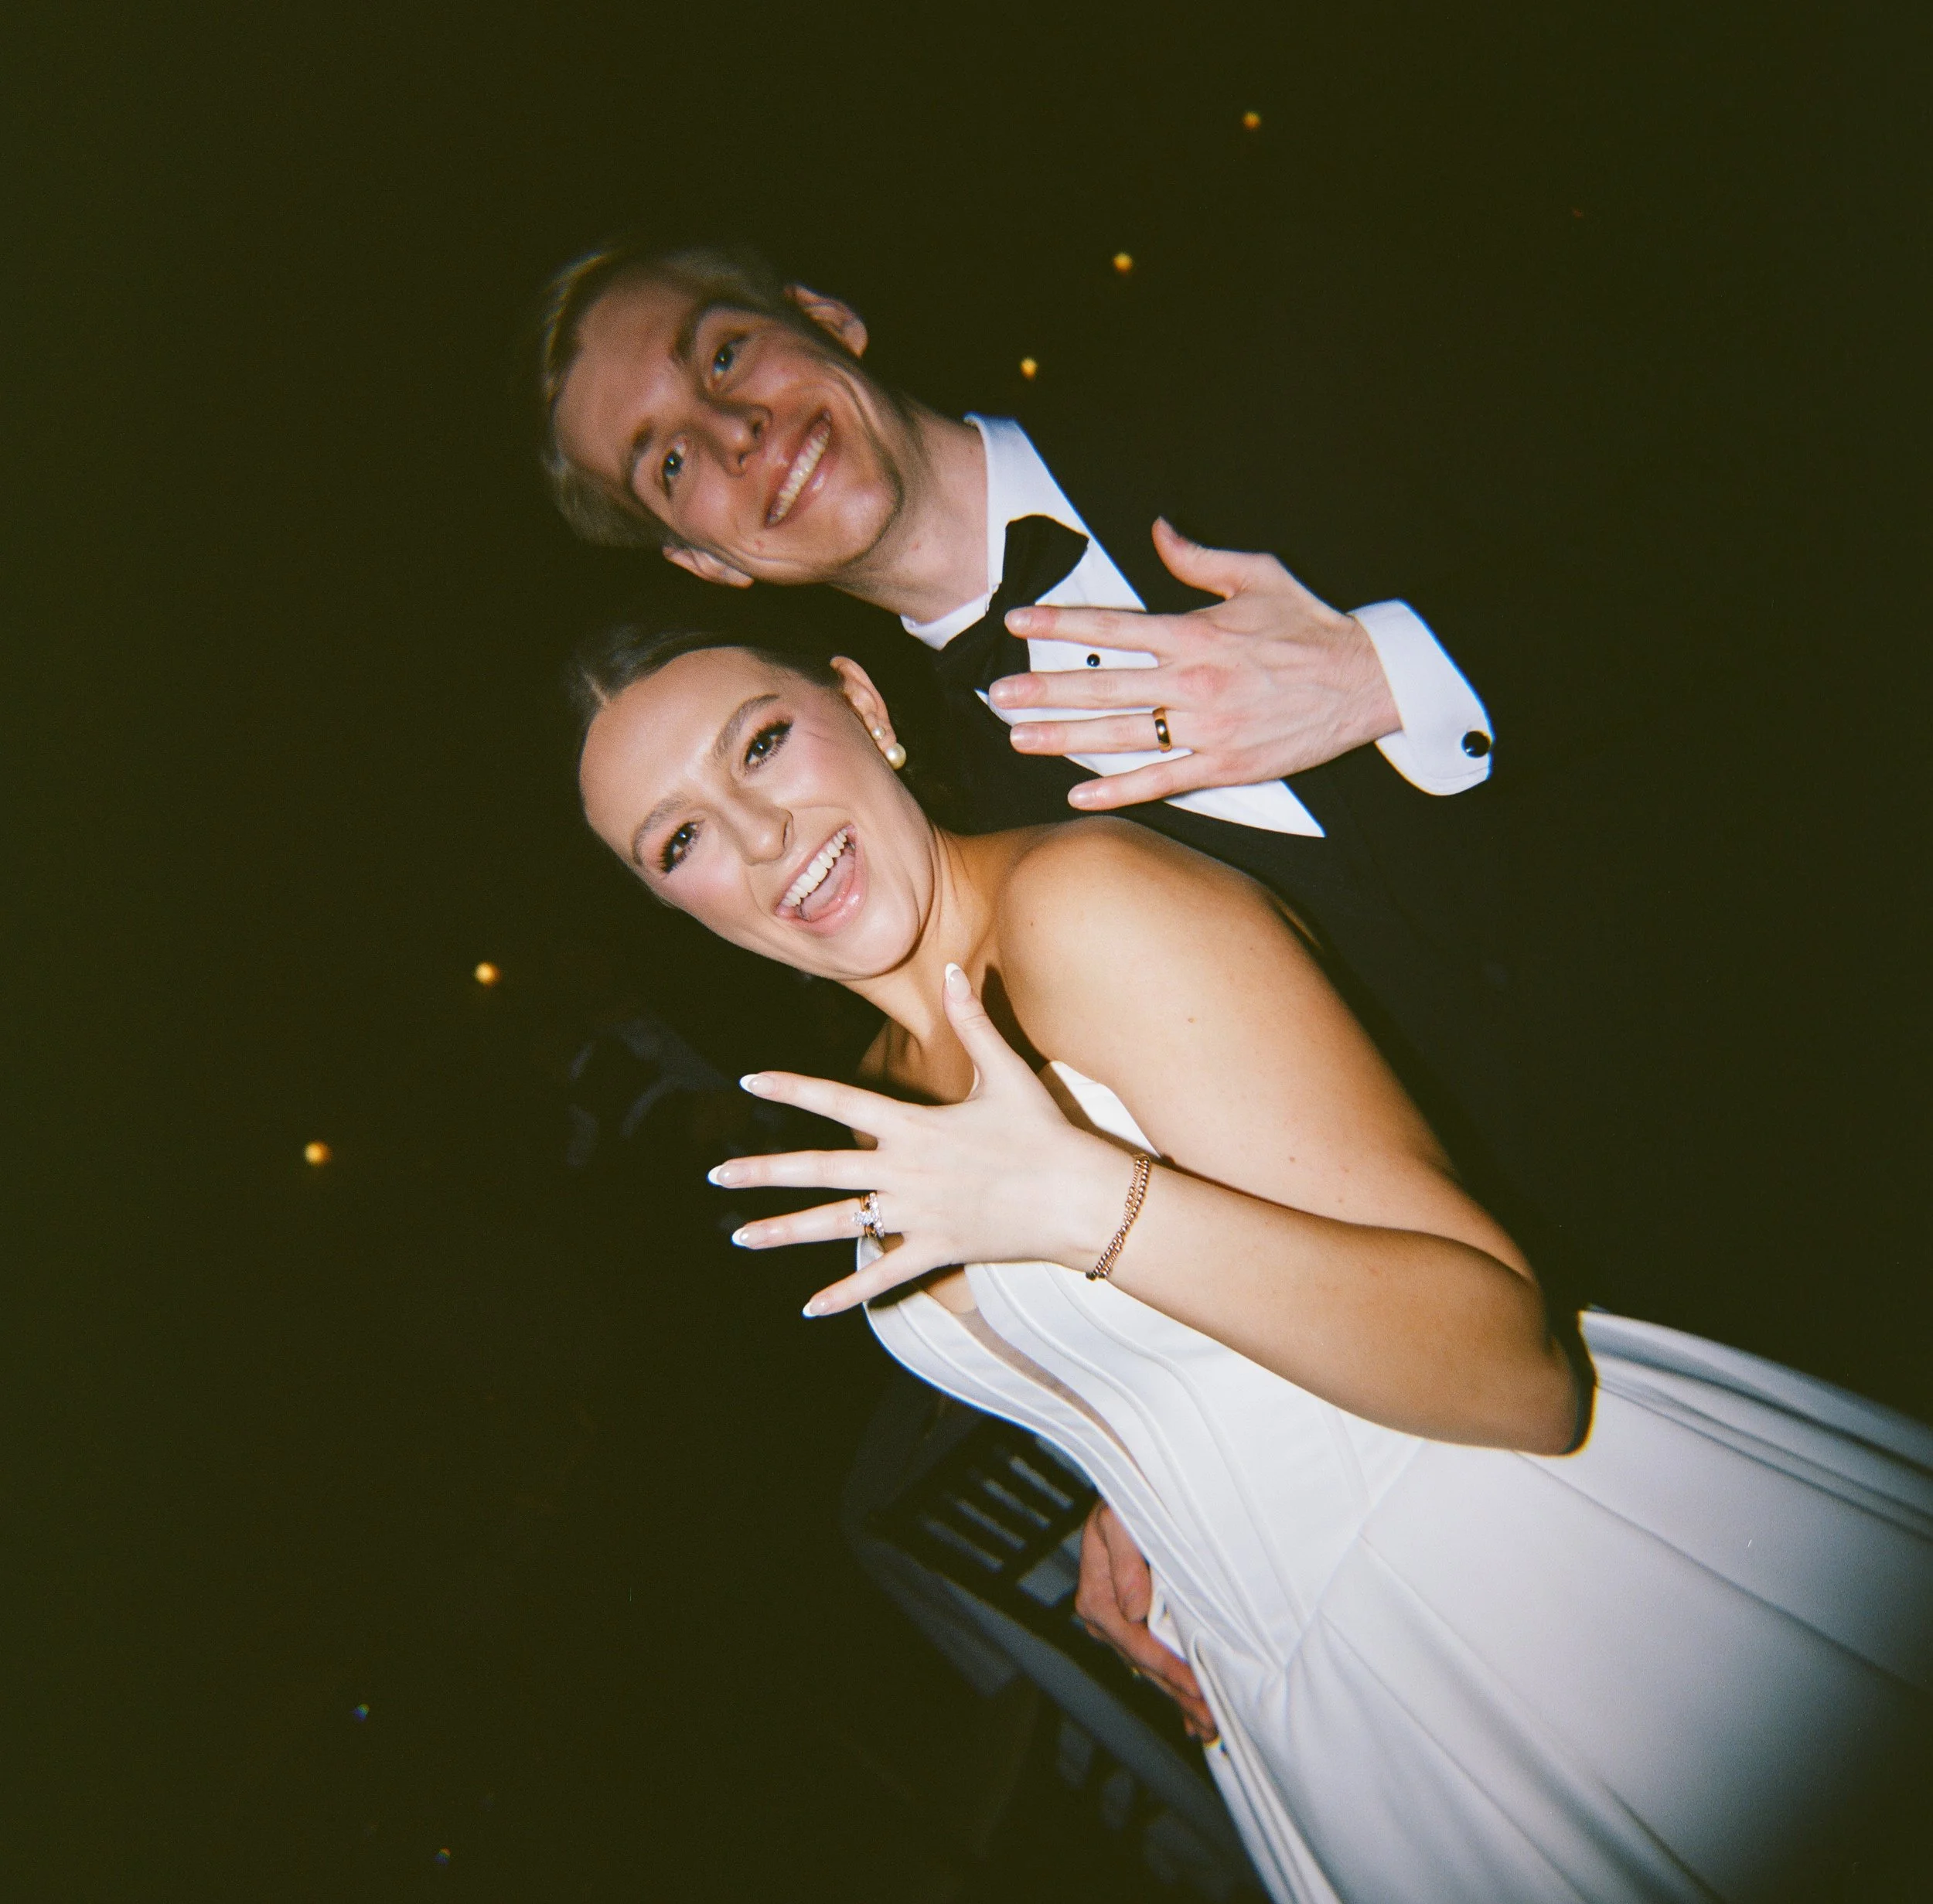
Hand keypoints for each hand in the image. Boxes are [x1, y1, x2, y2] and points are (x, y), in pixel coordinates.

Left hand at [705, 964, 1129, 1314]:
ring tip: (739, 1237)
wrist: (1078, 1197)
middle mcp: (904, 1170)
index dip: (791, 1088)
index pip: (839, 1099)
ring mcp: (915, 1215)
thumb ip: (972, 1022)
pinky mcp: (935, 1251)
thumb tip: (955, 966)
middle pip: (819, 1169)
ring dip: (784, 1232)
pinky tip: (810, 1308)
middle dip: (763, 1172)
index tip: (748, 1081)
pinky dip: (846, 1294)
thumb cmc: (1044, 1132)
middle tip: (716, 1176)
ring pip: (837, 1226)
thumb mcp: (1007, 1072)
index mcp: (913, 1125)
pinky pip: (881, 1277)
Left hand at [991, 517, 1400, 808]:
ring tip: (1019, 737)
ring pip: (1121, 734)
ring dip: (1064, 737)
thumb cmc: (1310, 627)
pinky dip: (1118, 790)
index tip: (1016, 622)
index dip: (1059, 622)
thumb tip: (1159, 530)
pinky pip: (1161, 781)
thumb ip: (1200, 558)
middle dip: (1045, 688)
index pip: (1111, 625)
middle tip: (998, 693)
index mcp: (1195, 632)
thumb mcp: (1258, 576)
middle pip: (1103, 683)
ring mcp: (1206, 727)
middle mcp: (1193, 681)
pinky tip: (1077, 794)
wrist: (1366, 681)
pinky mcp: (1224, 764)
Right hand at [1075, 1502, 1217, 1742]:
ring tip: (1209, 1725)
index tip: (1195, 1685)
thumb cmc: (1127, 1495)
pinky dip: (1174, 1687)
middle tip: (1212, 1721)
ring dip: (1180, 1697)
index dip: (1166, 1667)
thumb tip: (1133, 1607)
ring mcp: (1120, 1623)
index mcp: (1097, 1597)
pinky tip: (1191, 1715)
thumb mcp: (1118, 1517)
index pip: (1136, 1643)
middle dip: (1178, 1693)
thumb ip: (1124, 1559)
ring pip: (1151, 1669)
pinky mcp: (1136, 1622)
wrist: (1131, 1482)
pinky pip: (1155, 1661)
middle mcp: (1106, 1616)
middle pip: (1145, 1665)